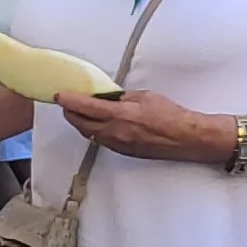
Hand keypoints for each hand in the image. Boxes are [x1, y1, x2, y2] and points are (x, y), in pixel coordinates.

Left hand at [55, 88, 224, 163]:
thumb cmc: (170, 115)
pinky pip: (100, 141)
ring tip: (79, 112)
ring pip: (89, 134)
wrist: (186, 138)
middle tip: (67, 103)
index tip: (59, 95)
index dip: (69, 100)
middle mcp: (114, 132)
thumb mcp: (144, 96)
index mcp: (119, 115)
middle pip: (81, 123)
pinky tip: (95, 124)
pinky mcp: (123, 151)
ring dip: (81, 123)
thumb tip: (108, 96)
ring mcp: (117, 144)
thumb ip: (122, 97)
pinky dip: (93, 131)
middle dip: (70, 112)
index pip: (85, 107)